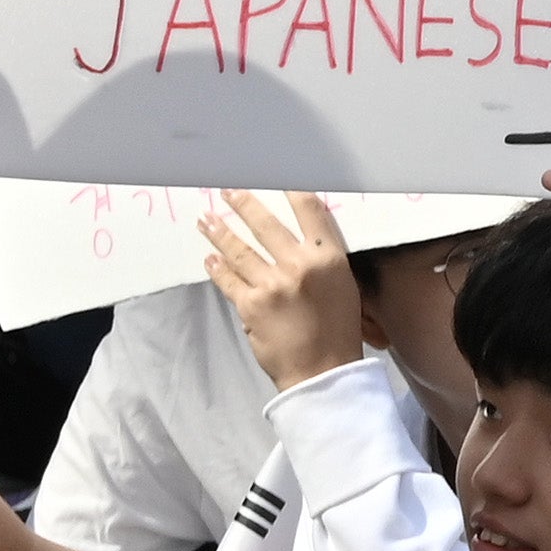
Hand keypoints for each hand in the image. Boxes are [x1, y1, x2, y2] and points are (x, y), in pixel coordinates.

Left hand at [202, 191, 368, 392]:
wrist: (322, 371)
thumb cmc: (339, 331)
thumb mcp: (344, 288)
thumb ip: (322, 263)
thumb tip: (294, 243)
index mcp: (329, 260)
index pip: (310, 213)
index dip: (292, 192)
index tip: (277, 179)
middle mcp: (300, 265)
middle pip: (266, 225)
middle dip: (243, 204)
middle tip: (227, 191)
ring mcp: (272, 283)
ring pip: (239, 250)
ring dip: (220, 232)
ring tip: (206, 220)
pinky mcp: (250, 303)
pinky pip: (228, 279)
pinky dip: (217, 268)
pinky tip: (209, 259)